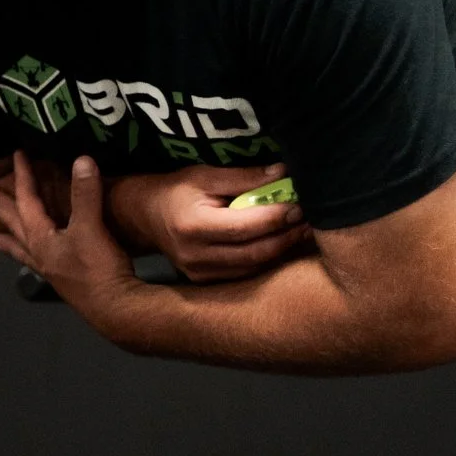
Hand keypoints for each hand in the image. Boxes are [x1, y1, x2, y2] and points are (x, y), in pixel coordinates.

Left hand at [0, 152, 136, 313]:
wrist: (115, 310)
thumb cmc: (98, 268)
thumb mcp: (91, 227)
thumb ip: (85, 194)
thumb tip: (82, 159)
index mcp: (41, 239)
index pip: (27, 202)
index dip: (23, 176)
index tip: (17, 155)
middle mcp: (40, 255)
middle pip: (15, 226)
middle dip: (1, 207)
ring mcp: (52, 272)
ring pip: (24, 250)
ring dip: (10, 240)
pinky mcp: (66, 284)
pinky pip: (40, 265)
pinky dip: (33, 259)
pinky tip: (39, 264)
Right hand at [105, 162, 311, 281]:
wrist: (144, 218)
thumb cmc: (176, 191)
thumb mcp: (204, 175)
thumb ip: (243, 178)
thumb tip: (283, 173)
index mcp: (193, 226)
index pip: (245, 225)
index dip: (276, 216)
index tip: (300, 203)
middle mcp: (196, 256)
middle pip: (255, 251)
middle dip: (287, 236)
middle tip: (311, 220)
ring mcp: (200, 274)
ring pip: (254, 267)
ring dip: (282, 250)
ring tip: (303, 232)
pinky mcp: (206, 283)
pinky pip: (245, 274)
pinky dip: (267, 260)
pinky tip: (283, 245)